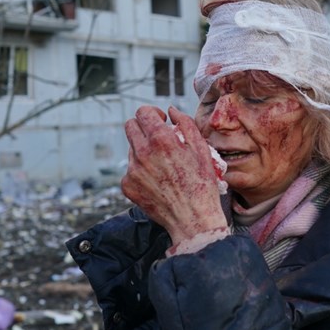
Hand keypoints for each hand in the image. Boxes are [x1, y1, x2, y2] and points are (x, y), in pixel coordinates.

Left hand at [122, 106, 227, 243]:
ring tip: (162, 165)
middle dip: (143, 127)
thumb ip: (186, 124)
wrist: (193, 220)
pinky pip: (130, 170)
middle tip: (157, 138)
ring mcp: (132, 170)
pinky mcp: (128, 186)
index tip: (161, 121)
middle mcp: (142, 153)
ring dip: (143, 150)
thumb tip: (171, 110)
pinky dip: (141, 170)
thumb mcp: (201, 150)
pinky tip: (157, 180)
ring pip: (131, 148)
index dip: (152, 113)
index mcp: (161, 140)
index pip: (143, 112)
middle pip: (130, 126)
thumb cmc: (202, 185)